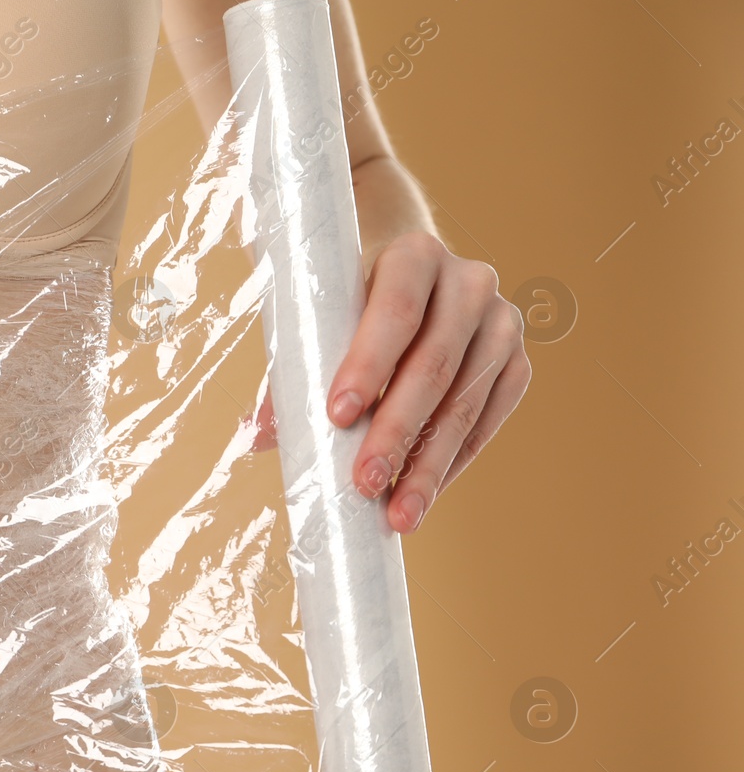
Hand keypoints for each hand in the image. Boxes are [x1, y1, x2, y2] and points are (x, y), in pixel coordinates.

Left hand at [245, 232, 530, 532]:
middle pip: (433, 365)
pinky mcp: (515, 363)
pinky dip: (454, 462)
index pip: (395, 311)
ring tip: (398, 514)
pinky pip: (487, 420)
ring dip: (429, 464)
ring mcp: (501, 324)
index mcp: (414, 256)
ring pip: (464, 402)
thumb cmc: (349, 302)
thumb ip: (290, 371)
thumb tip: (255, 436)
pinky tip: (424, 494)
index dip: (367, 365)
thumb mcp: (319, 316)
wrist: (409, 278)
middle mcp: (469, 283)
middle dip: (397, 431)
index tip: (338, 416)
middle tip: (364, 482)